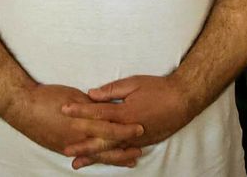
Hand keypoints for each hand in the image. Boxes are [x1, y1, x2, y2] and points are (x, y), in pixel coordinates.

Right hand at [9, 84, 144, 167]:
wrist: (22, 107)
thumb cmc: (47, 97)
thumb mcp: (73, 96)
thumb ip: (91, 106)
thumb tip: (106, 110)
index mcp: (82, 122)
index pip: (109, 127)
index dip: (125, 129)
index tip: (140, 128)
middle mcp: (78, 137)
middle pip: (106, 146)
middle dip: (124, 149)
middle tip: (140, 150)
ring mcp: (70, 146)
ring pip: (97, 155)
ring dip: (115, 159)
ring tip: (130, 160)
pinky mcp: (62, 149)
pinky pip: (84, 156)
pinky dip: (96, 160)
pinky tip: (103, 161)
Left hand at [62, 74, 196, 163]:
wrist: (183, 100)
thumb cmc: (158, 88)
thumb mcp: (134, 83)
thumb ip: (112, 90)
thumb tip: (91, 94)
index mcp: (124, 112)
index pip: (97, 112)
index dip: (79, 111)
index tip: (64, 110)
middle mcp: (128, 130)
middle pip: (100, 139)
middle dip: (82, 145)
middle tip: (65, 150)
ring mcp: (135, 139)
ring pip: (110, 151)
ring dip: (93, 157)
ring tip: (77, 163)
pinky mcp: (142, 143)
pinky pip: (123, 153)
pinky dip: (111, 159)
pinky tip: (103, 162)